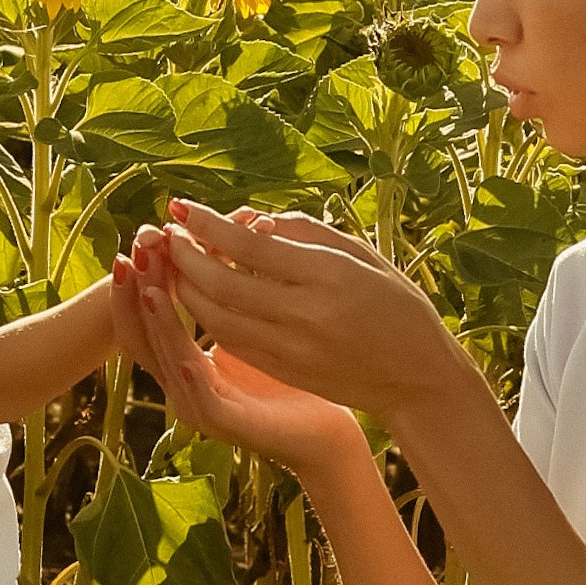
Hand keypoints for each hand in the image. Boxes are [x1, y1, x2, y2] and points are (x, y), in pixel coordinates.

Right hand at [112, 222, 370, 481]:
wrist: (329, 428)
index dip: (141, 280)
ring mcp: (205, 405)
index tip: (139, 241)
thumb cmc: (299, 372)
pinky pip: (203, 403)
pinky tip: (189, 357)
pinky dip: (193, 380)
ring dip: (159, 328)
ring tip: (150, 292)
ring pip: (169, 365)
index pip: (151, 315)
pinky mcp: (231, 426)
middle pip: (145, 337)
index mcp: (189, 355)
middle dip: (135, 295)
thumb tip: (247, 222)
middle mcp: (188, 381)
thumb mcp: (266, 319)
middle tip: (130, 255)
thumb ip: (244, 285)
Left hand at [148, 200, 464, 431]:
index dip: (206, 224)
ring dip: (187, 289)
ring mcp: (292, 347)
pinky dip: (207, 317)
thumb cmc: (397, 306)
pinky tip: (198, 297)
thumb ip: (307, 232)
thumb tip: (254, 220)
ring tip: (175, 263)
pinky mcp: (284, 370)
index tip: (179, 206)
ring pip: (217, 317)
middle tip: (168, 234)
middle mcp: (306, 313)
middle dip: (185, 256)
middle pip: (222, 283)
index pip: (249, 246)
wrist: (417, 378)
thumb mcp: (362, 255)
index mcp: (329, 275)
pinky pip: (231, 341)